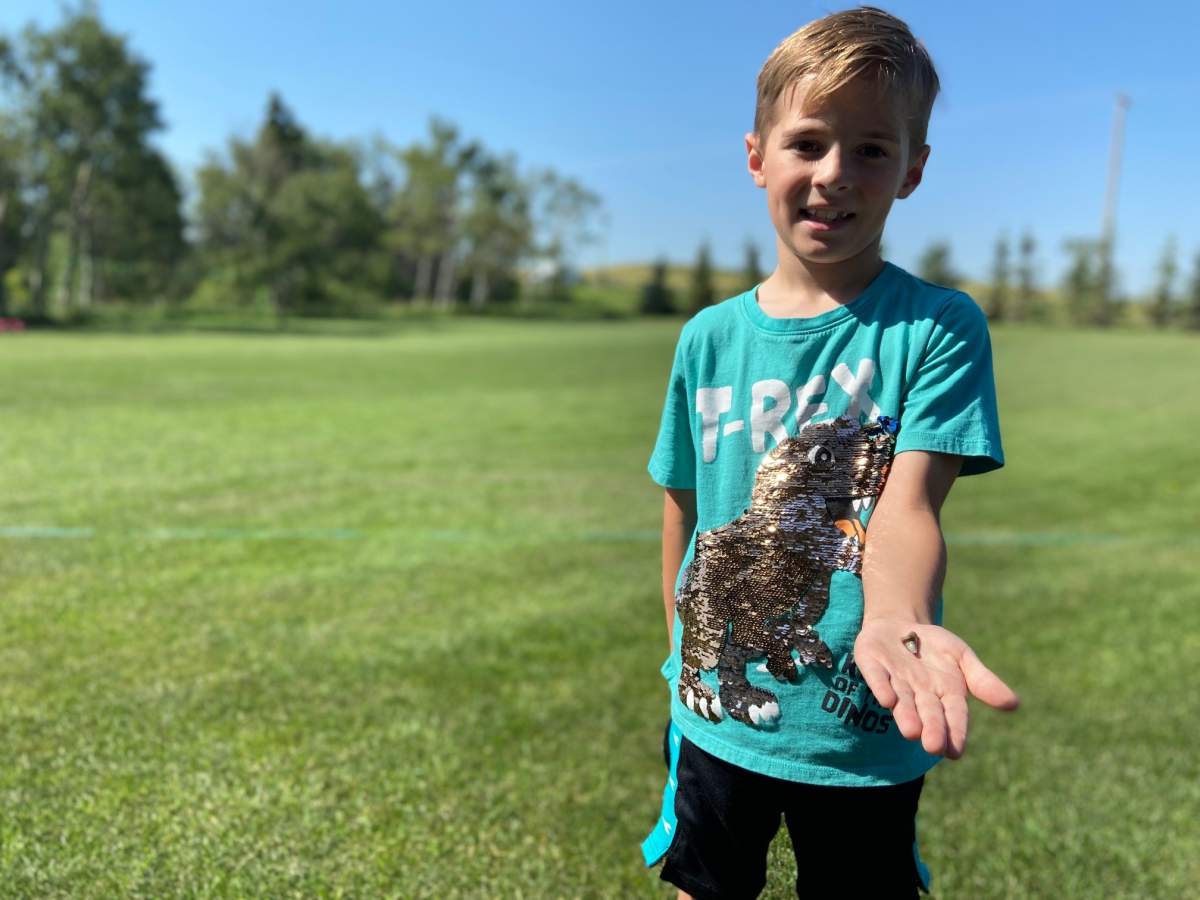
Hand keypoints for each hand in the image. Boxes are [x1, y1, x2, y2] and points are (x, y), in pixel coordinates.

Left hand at [853, 619, 1018, 758]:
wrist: (899, 625)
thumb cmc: (934, 648)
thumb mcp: (962, 657)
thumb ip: (982, 681)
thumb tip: (1013, 704)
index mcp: (945, 695)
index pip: (953, 716)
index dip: (955, 732)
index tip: (955, 752)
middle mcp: (919, 694)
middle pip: (927, 713)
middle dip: (931, 729)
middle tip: (932, 747)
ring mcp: (895, 681)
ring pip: (902, 701)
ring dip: (905, 715)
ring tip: (911, 732)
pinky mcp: (872, 666)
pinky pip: (877, 678)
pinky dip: (881, 688)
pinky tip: (886, 700)